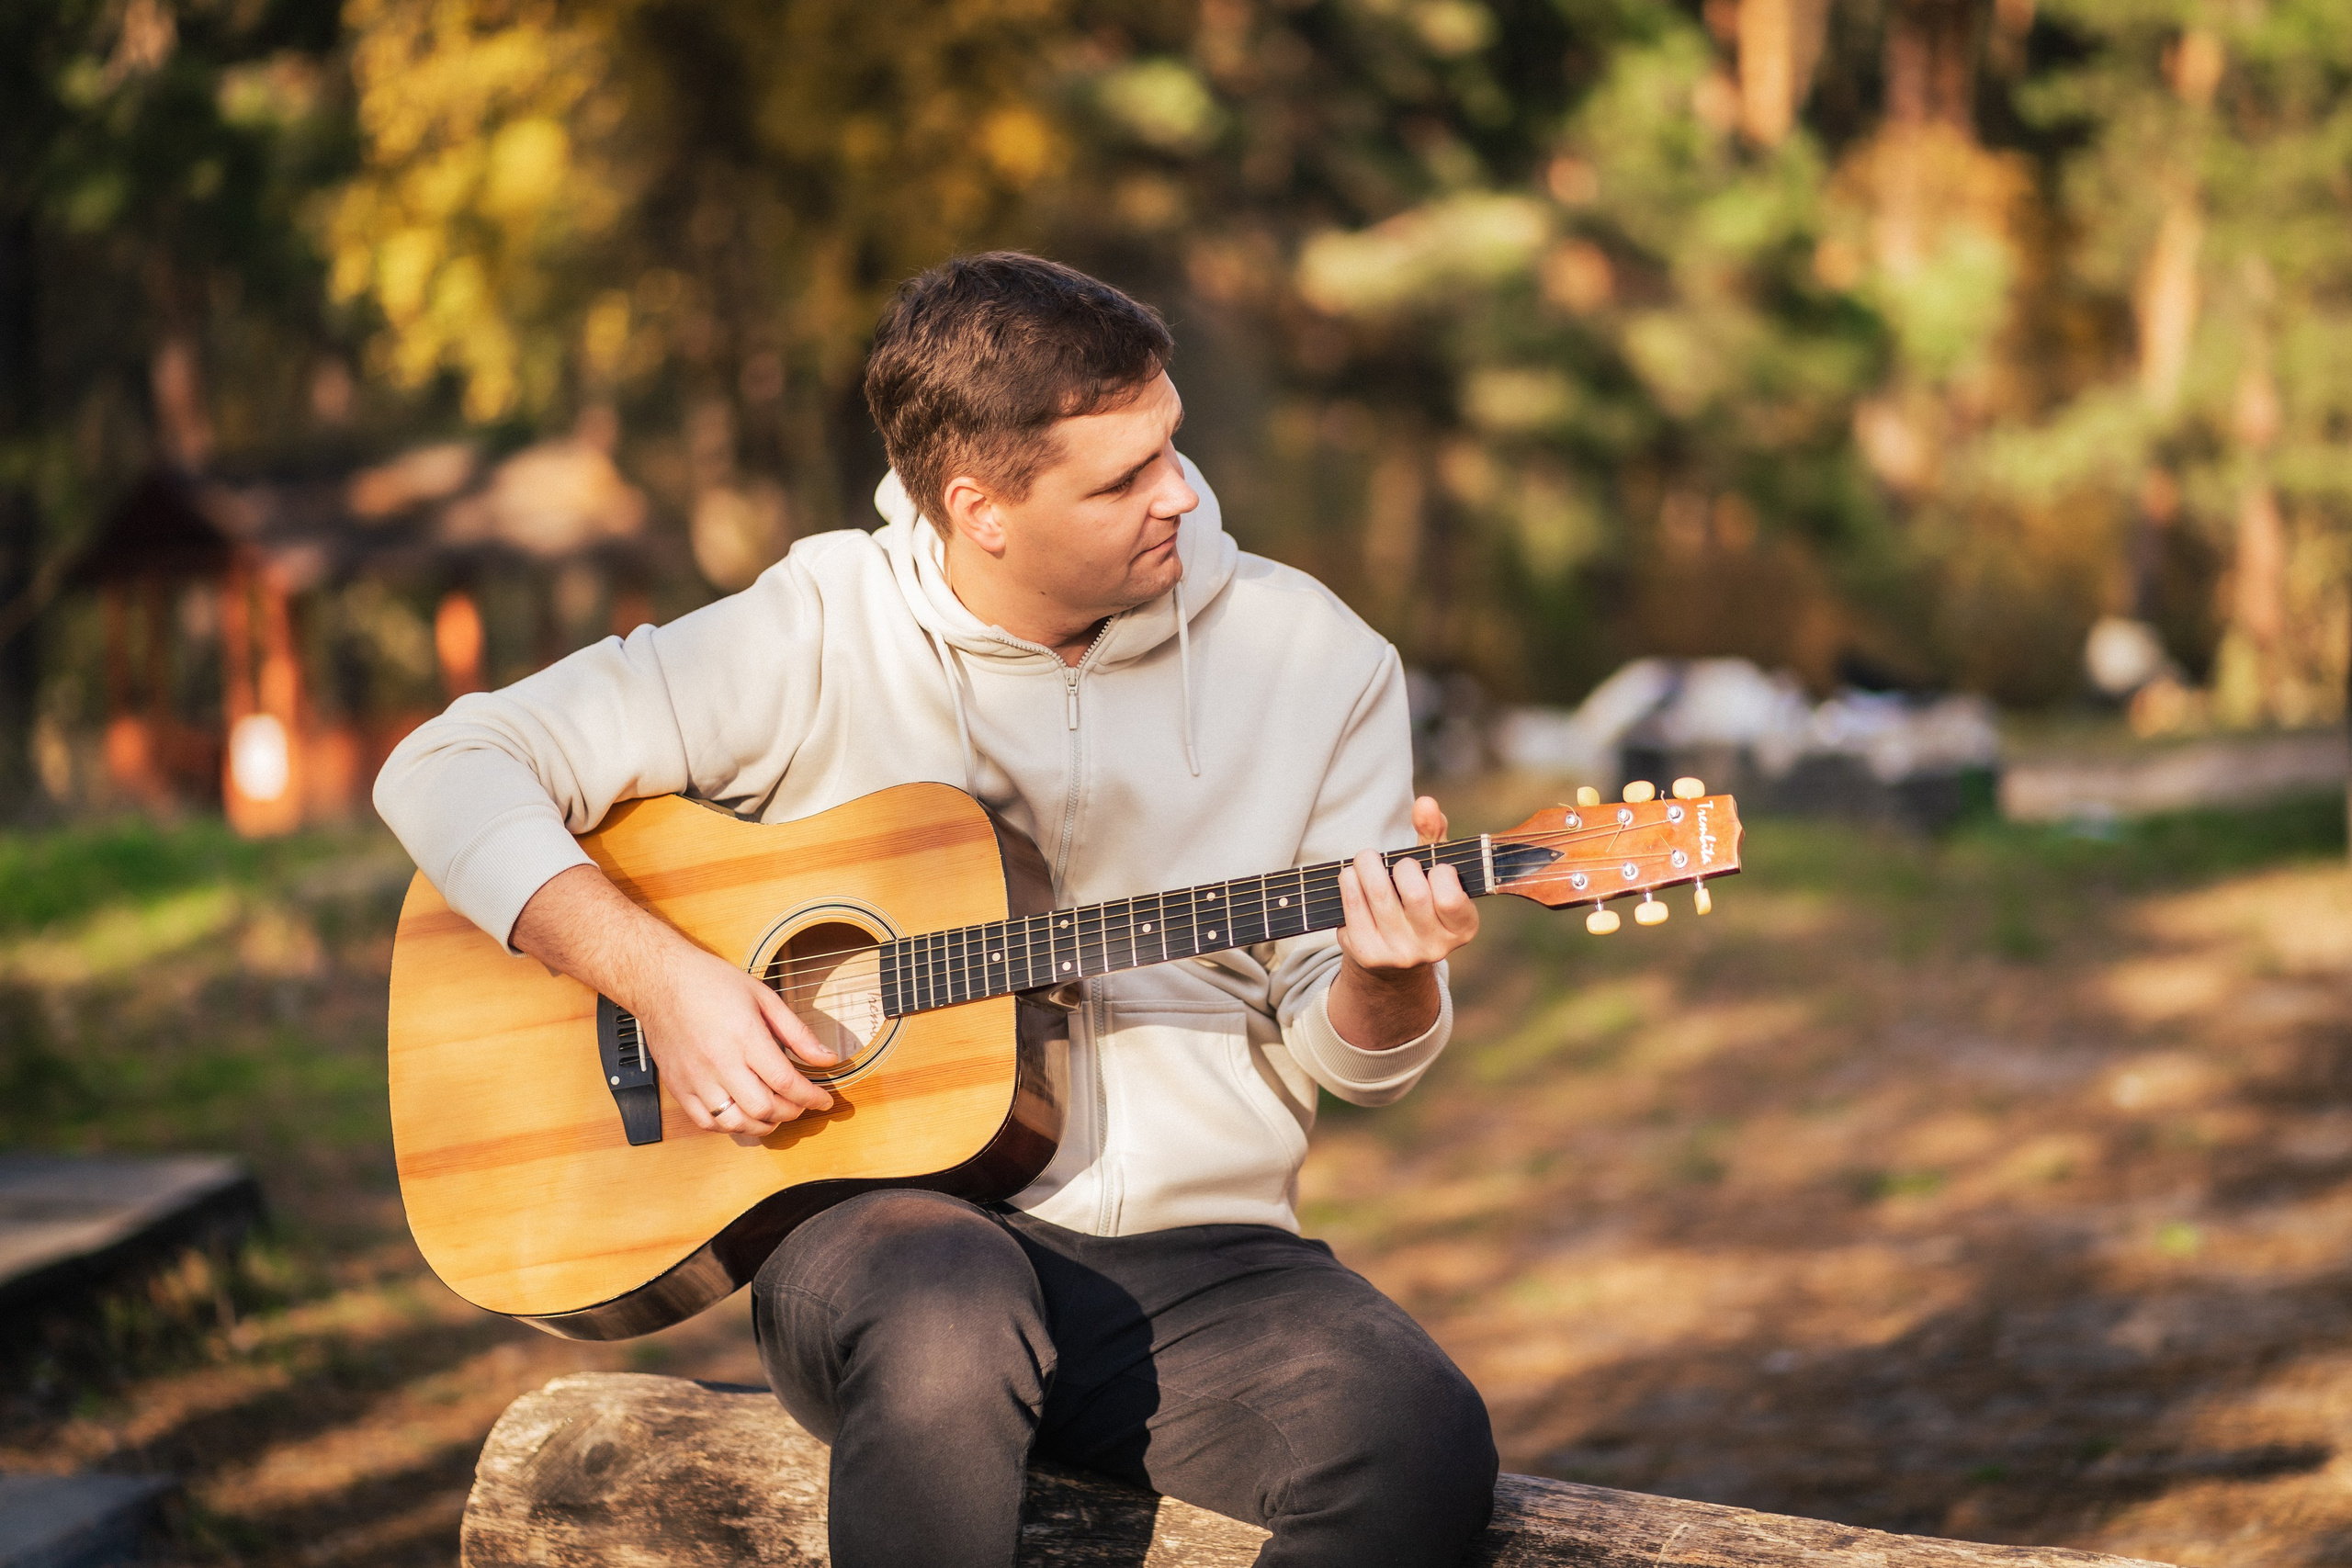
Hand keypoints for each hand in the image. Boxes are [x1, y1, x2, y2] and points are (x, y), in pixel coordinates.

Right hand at [635, 946, 838, 1136]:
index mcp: (744, 1037)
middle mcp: (719, 1062)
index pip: (785, 1081)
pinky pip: (707, 1123)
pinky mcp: (679, 1087)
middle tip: (801, 1105)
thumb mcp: (763, 997)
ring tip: (775, 1114)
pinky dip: (730, 1127)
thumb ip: (797, 1032)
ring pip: (735, 1123)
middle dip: (791, 1113)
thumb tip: (827, 1058)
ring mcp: (696, 1078)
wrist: (660, 981)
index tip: (824, 1100)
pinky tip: (743, 1115)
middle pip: (763, 1108)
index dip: (811, 1097)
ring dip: (763, 1126)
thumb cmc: (711, 983)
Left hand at [1327, 796, 1479, 1049]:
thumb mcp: (1432, 871)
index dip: (1439, 873)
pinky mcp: (1369, 956)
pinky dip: (1349, 885)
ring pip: (1381, 897)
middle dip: (1400, 866)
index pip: (1451, 898)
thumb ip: (1433, 835)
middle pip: (1414, 894)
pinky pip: (1354, 910)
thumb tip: (1425, 803)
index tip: (1431, 866)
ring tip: (1365, 859)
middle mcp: (1435, 948)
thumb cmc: (1416, 900)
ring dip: (1368, 868)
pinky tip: (1349, 877)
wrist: (1390, 958)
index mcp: (1461, 928)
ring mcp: (1401, 955)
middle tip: (1391, 860)